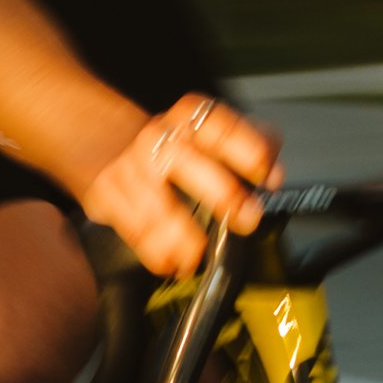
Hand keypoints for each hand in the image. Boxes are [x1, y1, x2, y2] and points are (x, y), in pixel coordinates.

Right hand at [83, 92, 279, 278]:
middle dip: (220, 192)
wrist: (107, 139)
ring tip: (200, 255)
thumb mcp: (212, 131)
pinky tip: (173, 263)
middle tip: (245, 218)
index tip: (268, 178)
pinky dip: (156, 252)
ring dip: (181, 235)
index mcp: (189, 118)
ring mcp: (131, 167)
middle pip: (186, 161)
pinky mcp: (108, 195)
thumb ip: (253, 143)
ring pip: (155, 204)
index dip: (248, 151)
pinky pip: (133, 229)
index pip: (219, 126)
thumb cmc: (175, 144)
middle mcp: (158, 137)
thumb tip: (274, 171)